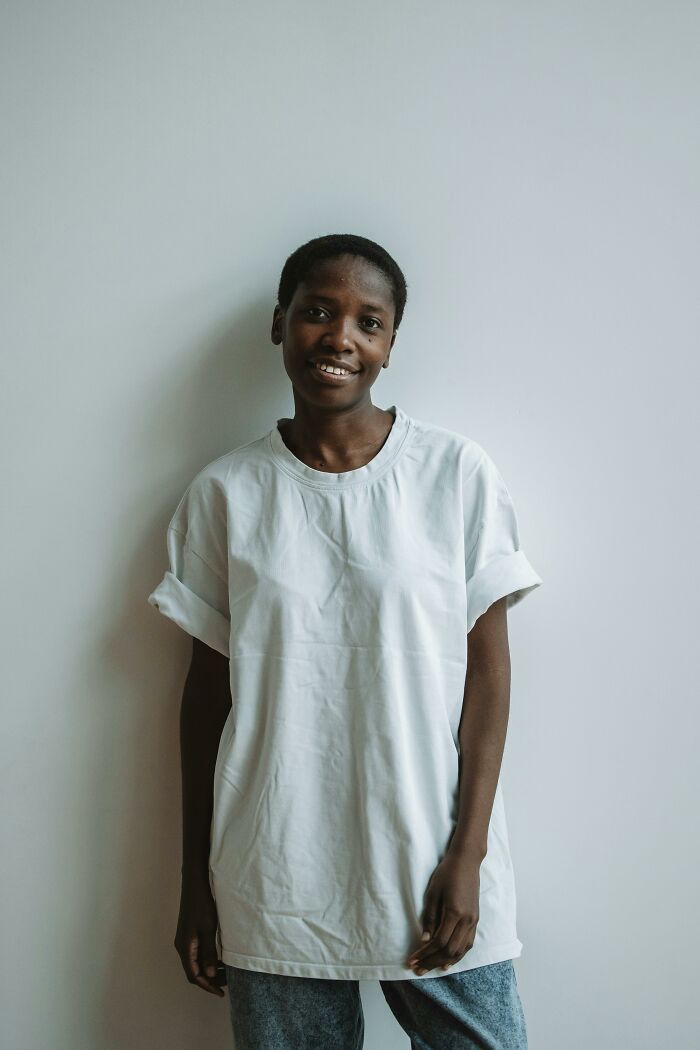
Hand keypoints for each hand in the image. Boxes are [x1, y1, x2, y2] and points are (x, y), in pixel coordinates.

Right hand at [174, 878, 225, 996]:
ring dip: (209, 970)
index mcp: (185, 948)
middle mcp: (182, 947)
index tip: (220, 992)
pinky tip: (219, 959)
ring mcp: (185, 940)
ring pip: (196, 963)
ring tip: (225, 972)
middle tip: (227, 983)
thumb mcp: (208, 929)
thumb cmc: (202, 905)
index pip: (194, 975)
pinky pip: (197, 954)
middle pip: (194, 971)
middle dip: (209, 980)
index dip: (207, 986)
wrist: (194, 885)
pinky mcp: (189, 935)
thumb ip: (208, 952)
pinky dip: (207, 960)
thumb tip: (209, 975)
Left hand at [405, 849, 480, 975]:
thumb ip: (430, 918)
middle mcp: (467, 920)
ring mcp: (473, 921)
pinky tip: (448, 961)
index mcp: (455, 913)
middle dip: (432, 962)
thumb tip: (425, 941)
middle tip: (417, 969)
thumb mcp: (432, 893)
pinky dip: (458, 955)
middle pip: (449, 951)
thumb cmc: (446, 873)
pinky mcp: (475, 920)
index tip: (412, 960)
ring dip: (444, 961)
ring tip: (430, 968)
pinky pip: (468, 944)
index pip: (439, 942)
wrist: (466, 861)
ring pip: (461, 951)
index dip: (425, 954)